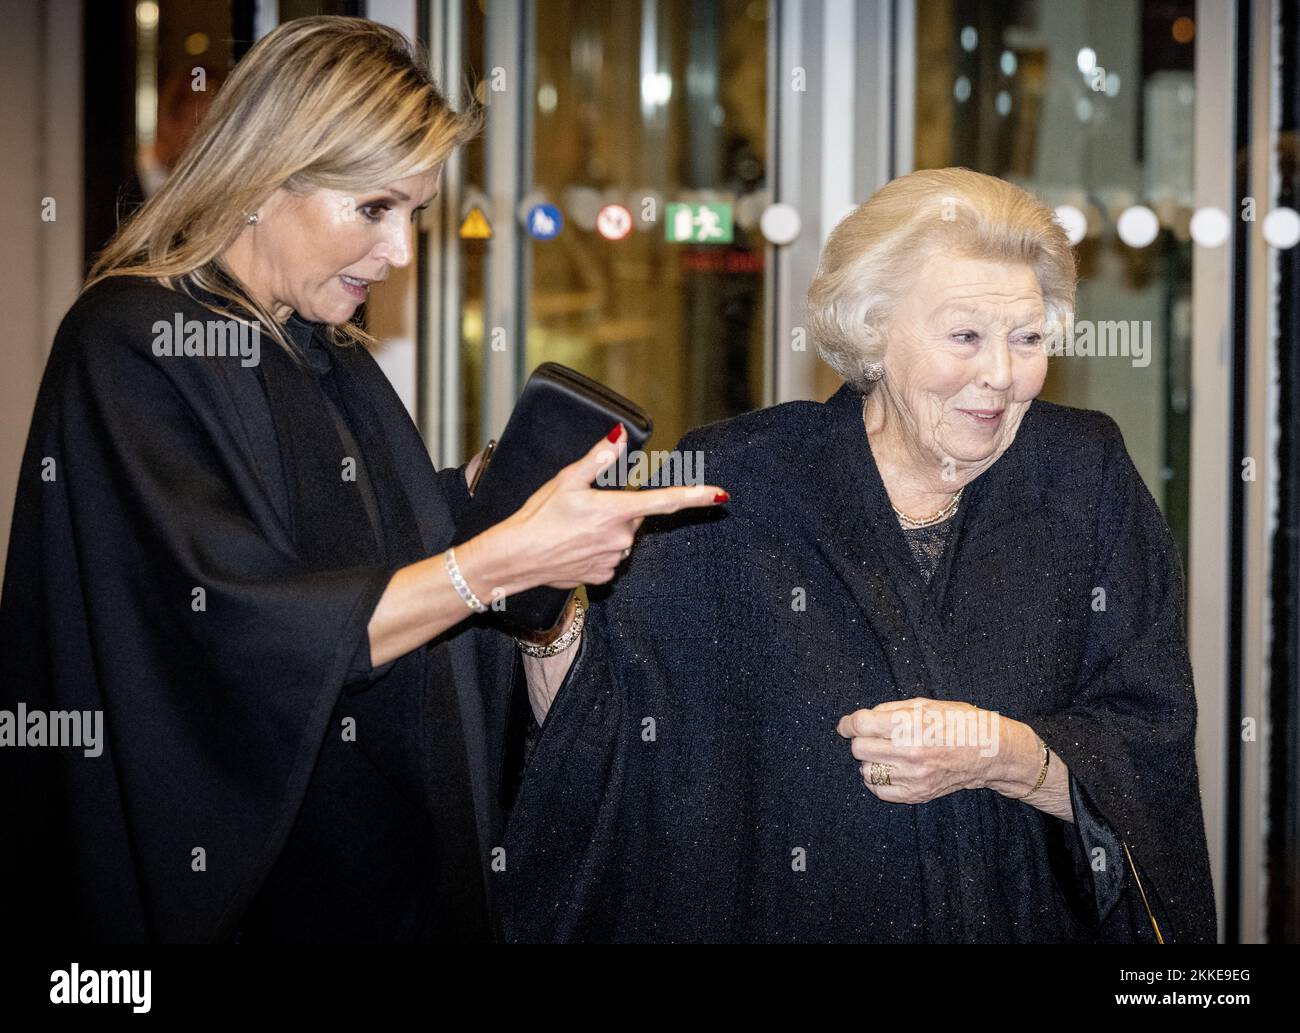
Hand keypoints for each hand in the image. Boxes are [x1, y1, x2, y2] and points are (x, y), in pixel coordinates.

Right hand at [458, 424, 727, 597]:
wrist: (516, 558)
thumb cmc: (538, 517)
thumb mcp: (566, 480)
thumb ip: (597, 459)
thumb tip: (619, 437)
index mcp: (616, 510)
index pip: (666, 501)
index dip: (695, 497)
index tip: (720, 494)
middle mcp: (621, 537)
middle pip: (634, 516)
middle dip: (617, 509)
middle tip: (585, 507)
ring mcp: (614, 559)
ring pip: (622, 538)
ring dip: (606, 530)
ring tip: (574, 528)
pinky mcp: (603, 576)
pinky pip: (611, 558)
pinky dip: (598, 549)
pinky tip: (574, 546)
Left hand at [835, 698, 1002, 803]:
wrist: (989, 752)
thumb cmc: (957, 722)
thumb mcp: (924, 705)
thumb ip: (889, 710)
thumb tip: (859, 719)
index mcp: (910, 726)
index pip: (861, 725)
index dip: (848, 724)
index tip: (846, 725)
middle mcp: (910, 753)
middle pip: (859, 749)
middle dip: (861, 740)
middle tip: (873, 737)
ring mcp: (914, 777)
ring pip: (866, 771)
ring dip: (870, 761)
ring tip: (885, 753)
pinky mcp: (917, 794)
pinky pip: (879, 790)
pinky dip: (877, 779)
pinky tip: (888, 769)